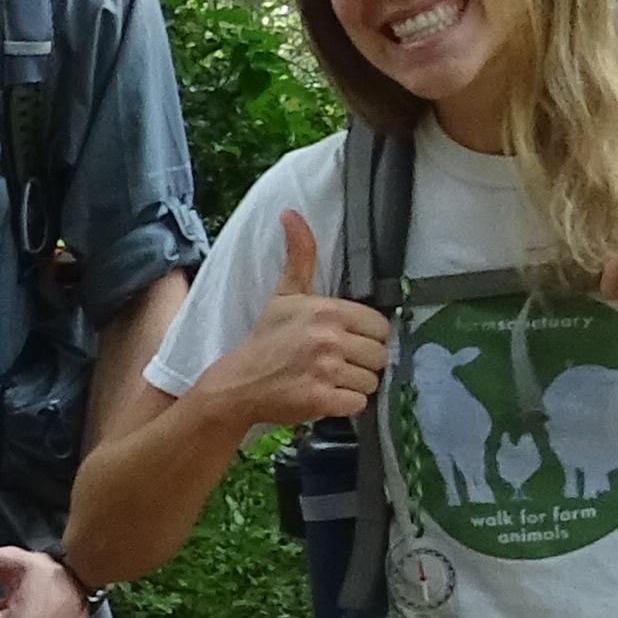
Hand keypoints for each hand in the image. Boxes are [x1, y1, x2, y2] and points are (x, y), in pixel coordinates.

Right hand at [201, 211, 395, 427]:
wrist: (237, 383)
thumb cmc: (267, 338)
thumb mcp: (285, 294)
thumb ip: (299, 255)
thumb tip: (291, 213)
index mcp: (327, 310)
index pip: (379, 327)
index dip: (364, 337)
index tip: (342, 342)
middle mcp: (328, 339)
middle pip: (379, 356)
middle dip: (361, 362)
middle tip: (334, 363)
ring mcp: (325, 371)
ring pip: (371, 382)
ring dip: (353, 385)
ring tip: (328, 379)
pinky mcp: (321, 400)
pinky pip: (358, 404)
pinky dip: (344, 404)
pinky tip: (325, 396)